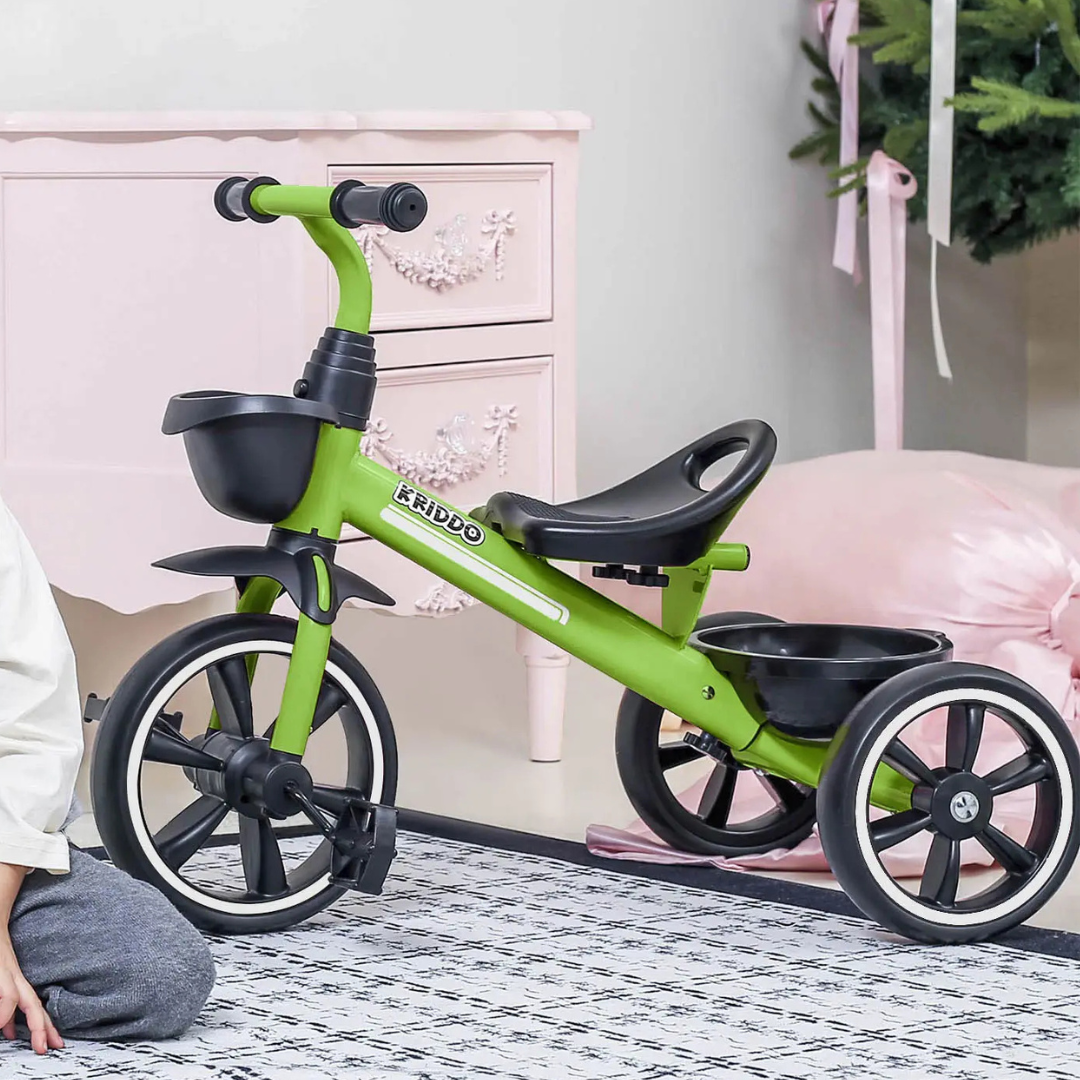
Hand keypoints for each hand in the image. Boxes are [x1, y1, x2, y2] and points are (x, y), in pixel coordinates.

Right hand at [0, 935, 62, 1053]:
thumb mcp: (0, 981)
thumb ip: (3, 1003)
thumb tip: (8, 1029)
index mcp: (14, 980)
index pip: (32, 1005)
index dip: (42, 1025)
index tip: (51, 1043)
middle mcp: (13, 976)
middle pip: (33, 1004)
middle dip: (44, 1029)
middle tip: (54, 1049)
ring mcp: (6, 972)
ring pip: (23, 999)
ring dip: (34, 1022)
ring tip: (41, 1044)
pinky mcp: (0, 967)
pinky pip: (6, 993)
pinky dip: (5, 1010)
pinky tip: (3, 1026)